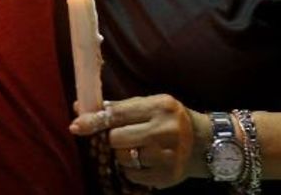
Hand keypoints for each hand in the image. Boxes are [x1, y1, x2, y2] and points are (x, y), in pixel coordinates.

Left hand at [71, 95, 203, 188]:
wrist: (204, 144)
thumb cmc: (170, 120)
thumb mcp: (150, 105)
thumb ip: (118, 107)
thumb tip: (80, 108)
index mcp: (159, 107)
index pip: (118, 114)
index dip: (94, 120)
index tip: (76, 125)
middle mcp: (164, 131)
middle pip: (115, 138)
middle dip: (113, 138)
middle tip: (124, 136)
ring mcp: (166, 156)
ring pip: (121, 158)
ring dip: (122, 154)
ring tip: (138, 148)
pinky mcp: (166, 176)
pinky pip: (131, 175)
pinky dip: (132, 169)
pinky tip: (145, 160)